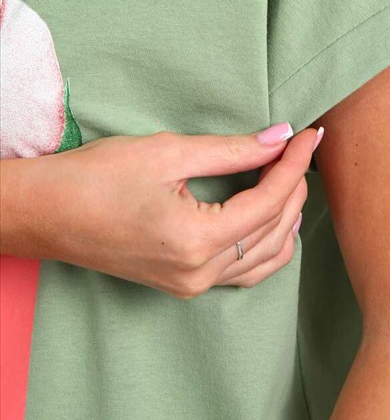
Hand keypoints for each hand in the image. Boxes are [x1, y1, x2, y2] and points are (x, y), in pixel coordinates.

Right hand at [15, 124, 321, 297]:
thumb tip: (280, 137)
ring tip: (291, 174)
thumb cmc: (98, 177)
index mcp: (196, 241)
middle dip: (295, 185)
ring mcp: (192, 285)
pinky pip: (244, 270)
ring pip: (266, 258)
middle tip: (301, 146)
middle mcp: (200, 273)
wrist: (48, 214)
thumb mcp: (169, 153)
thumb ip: (232, 150)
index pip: (269, 201)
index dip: (295, 164)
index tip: (310, 134)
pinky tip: (272, 213)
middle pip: (274, 230)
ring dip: (286, 216)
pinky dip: (267, 242)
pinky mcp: (183, 284)